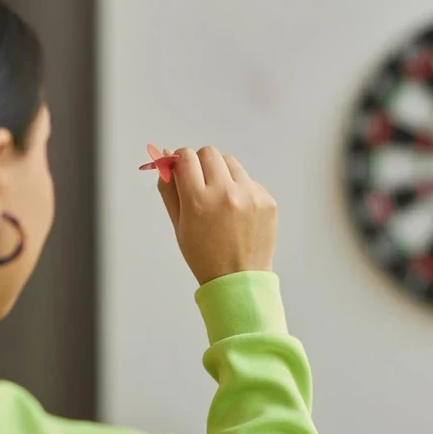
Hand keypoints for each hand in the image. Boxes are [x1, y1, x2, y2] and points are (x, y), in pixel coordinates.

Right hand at [157, 146, 276, 284]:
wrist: (239, 280)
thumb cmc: (204, 255)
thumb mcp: (179, 225)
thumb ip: (170, 190)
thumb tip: (165, 159)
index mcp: (199, 201)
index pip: (186, 157)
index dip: (180, 160)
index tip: (180, 169)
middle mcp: (226, 193)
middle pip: (209, 153)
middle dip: (200, 163)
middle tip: (200, 183)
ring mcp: (250, 196)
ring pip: (230, 163)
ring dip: (221, 173)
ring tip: (220, 200)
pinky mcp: (267, 201)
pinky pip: (249, 180)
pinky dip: (240, 189)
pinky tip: (237, 212)